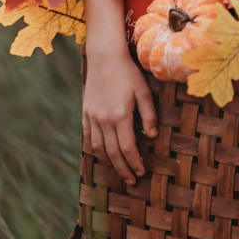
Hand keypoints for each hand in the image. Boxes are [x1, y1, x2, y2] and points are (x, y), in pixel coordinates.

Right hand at [83, 51, 156, 183]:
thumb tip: (152, 136)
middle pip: (113, 153)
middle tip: (131, 180)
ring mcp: (92, 117)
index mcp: (120, 115)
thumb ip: (149, 114)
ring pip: (98, 148)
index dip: (134, 163)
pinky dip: (95, 150)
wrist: (104, 57)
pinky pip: (88, 138)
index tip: (141, 172)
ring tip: (119, 171)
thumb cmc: (128, 73)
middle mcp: (104, 119)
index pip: (127, 148)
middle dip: (122, 169)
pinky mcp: (85, 113)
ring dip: (109, 163)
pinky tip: (103, 156)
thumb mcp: (144, 91)